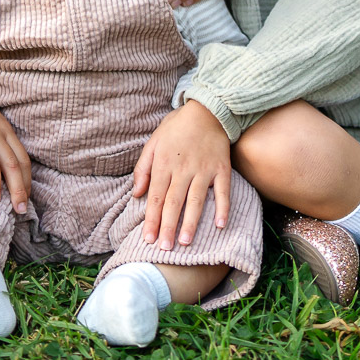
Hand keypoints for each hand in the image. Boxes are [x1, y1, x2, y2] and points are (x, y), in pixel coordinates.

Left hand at [132, 100, 230, 249]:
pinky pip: (223, 191)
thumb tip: (136, 194)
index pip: (156, 197)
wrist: (207, 110)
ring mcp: (204, 169)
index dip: (152, 219)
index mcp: (164, 164)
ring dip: (191, 222)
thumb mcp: (153, 142)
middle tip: (165, 248)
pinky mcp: (222, 168)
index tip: (148, 238)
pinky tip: (220, 225)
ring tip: (185, 242)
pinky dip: (222, 208)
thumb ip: (143, 169)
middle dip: (168, 227)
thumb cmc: (176, 128)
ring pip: (196, 200)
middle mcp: (183, 169)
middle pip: (174, 202)